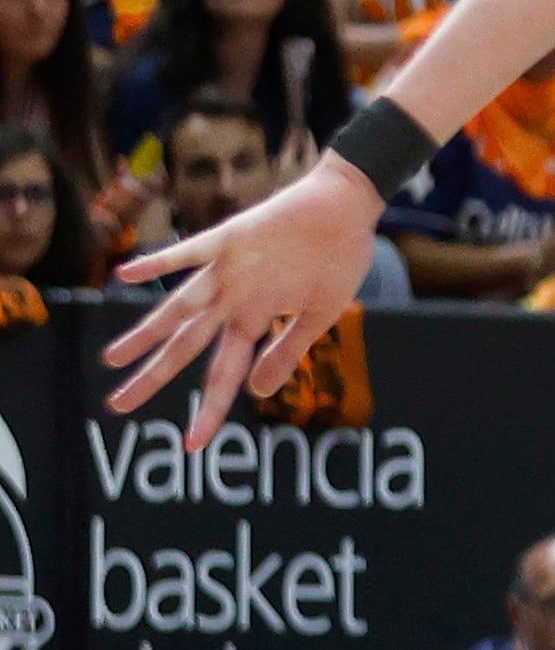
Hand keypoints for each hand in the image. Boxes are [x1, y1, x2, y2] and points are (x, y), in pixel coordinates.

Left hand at [99, 157, 385, 448]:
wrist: (347, 204)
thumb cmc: (340, 257)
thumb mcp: (322, 314)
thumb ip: (289, 351)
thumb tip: (258, 395)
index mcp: (256, 318)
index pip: (225, 371)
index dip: (210, 408)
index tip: (193, 445)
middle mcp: (233, 299)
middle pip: (187, 345)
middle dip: (154, 375)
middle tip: (117, 406)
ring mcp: (228, 270)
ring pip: (179, 307)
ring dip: (147, 331)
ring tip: (113, 358)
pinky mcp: (231, 237)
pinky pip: (190, 252)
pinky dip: (160, 263)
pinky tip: (128, 275)